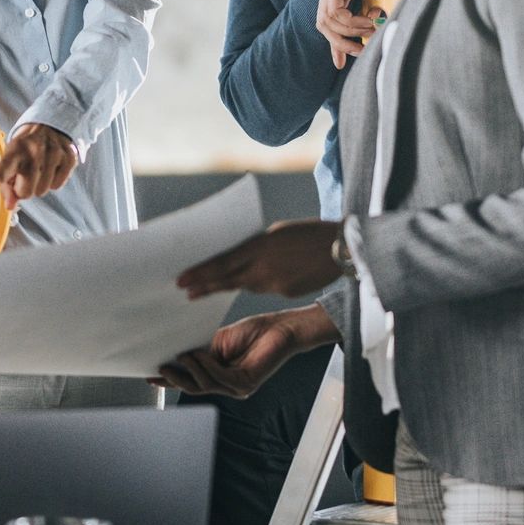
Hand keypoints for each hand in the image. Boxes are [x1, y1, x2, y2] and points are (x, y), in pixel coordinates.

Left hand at [0, 123, 77, 211]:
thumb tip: (10, 207)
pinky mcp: (68, 158)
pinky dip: (53, 182)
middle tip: (25, 178)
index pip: (6, 164)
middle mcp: (34, 150)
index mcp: (15, 150)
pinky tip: (51, 169)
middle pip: (26, 191)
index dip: (1, 174)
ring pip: (42, 191)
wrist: (49, 125)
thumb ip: (7, 185)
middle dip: (24, 190)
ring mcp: (53, 153)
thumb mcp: (10, 160)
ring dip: (39, 186)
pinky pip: (57, 186)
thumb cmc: (24, 149)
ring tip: (38, 171)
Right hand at [153, 304, 338, 397]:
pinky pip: (220, 378)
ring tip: (182, 355)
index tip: (150, 376)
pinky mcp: (247, 383)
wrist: (278, 328)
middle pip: (195, 388)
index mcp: (219, 375)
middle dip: (175, 380)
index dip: (170, 380)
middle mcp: (228, 386)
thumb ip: (199, 351)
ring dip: (191, 370)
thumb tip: (176, 354)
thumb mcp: (217, 341)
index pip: (191, 380)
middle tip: (159, 369)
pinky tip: (201, 354)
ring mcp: (238, 388)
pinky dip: (208, 366)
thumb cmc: (253, 332)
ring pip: (206, 384)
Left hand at [177, 218, 343, 299]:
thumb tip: (239, 255)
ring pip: (242, 286)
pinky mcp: (285, 292)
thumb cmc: (308, 234)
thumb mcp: (277, 232)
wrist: (342, 248)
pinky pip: (261, 289)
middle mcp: (263, 267)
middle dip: (203, 285)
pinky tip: (242, 285)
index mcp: (259, 246)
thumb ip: (256, 245)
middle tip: (183, 291)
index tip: (181, 279)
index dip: (200, 273)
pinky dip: (250, 286)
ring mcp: (274, 282)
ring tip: (199, 292)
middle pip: (226, 278)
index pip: (222, 262)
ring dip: (221, 288)